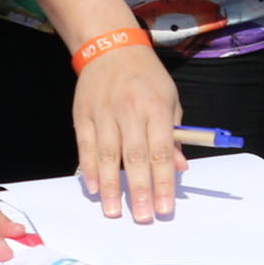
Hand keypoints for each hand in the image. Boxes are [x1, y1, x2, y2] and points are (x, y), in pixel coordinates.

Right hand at [72, 44, 185, 222]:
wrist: (110, 47)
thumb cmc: (146, 77)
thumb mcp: (170, 99)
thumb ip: (174, 135)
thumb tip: (180, 168)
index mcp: (156, 108)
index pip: (161, 151)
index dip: (163, 182)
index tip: (164, 208)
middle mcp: (129, 111)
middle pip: (135, 157)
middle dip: (139, 190)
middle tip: (141, 217)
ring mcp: (104, 112)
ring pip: (108, 154)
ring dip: (110, 186)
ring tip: (112, 211)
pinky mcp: (83, 114)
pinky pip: (86, 145)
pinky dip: (89, 168)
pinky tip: (93, 187)